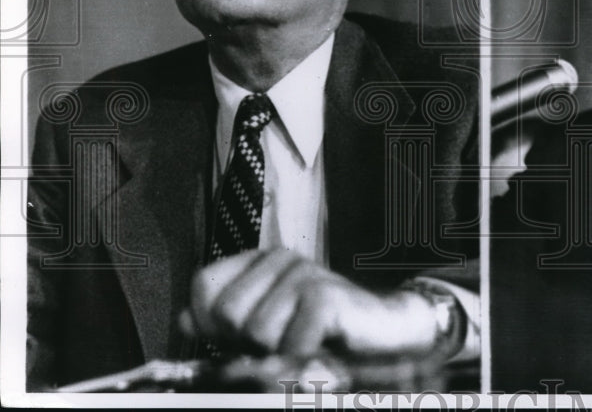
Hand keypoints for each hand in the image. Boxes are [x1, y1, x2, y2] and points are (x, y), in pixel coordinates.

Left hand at [179, 249, 438, 356]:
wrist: (383, 332)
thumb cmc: (322, 331)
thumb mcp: (267, 327)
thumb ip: (224, 323)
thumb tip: (183, 317)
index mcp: (261, 261)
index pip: (203, 285)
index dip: (210, 321)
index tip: (239, 336)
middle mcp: (281, 258)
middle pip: (227, 312)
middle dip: (248, 341)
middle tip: (282, 339)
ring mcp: (305, 273)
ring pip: (256, 332)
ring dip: (280, 352)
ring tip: (304, 340)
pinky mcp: (325, 295)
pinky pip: (288, 343)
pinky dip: (303, 357)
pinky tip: (321, 345)